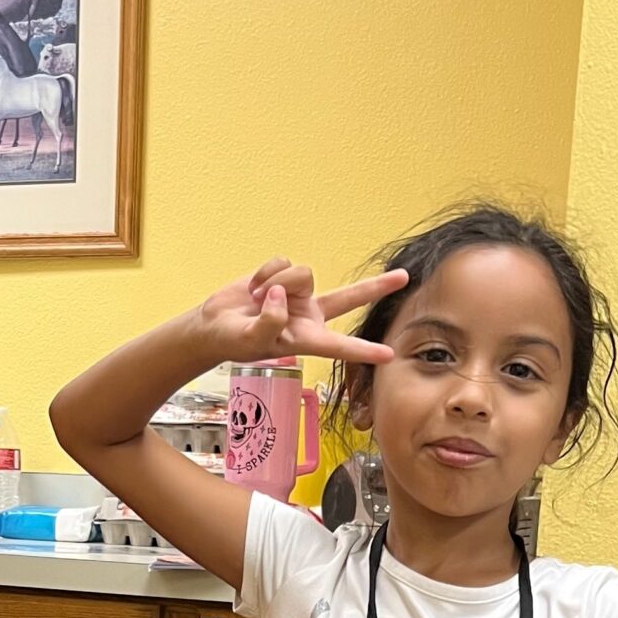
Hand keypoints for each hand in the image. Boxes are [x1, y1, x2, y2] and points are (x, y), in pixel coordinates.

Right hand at [196, 258, 407, 369]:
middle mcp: (309, 315)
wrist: (214, 325)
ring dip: (277, 282)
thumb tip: (282, 295)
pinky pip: (284, 263)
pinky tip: (254, 289)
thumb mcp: (249, 341)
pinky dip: (266, 273)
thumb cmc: (232, 341)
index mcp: (305, 339)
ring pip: (303, 275)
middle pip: (349, 298)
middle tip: (404, 278)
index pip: (339, 346)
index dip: (363, 350)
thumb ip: (269, 322)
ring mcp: (298, 295)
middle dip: (375, 288)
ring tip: (257, 300)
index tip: (389, 355)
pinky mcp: (285, 275)